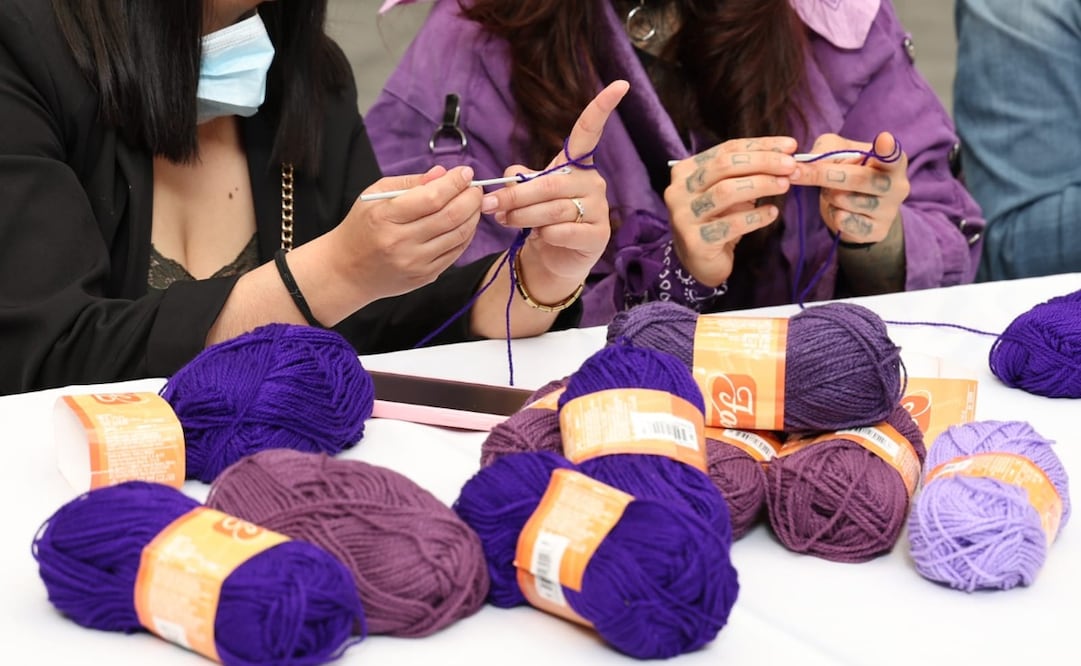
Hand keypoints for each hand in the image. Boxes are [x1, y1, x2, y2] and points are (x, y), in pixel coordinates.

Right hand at [334, 165, 481, 300]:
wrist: (347, 270)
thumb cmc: (361, 227)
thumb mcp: (374, 196)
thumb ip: (410, 183)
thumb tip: (443, 173)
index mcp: (385, 217)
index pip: (432, 198)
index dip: (455, 183)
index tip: (465, 172)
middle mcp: (401, 242)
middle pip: (451, 216)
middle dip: (471, 198)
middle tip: (475, 188)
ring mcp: (415, 262)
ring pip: (458, 235)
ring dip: (473, 216)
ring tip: (473, 203)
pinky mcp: (424, 276)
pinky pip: (455, 253)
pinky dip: (466, 235)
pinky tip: (466, 222)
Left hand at [479, 80, 629, 294]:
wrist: (553, 259)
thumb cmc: (541, 220)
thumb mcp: (528, 194)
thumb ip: (519, 179)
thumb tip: (508, 175)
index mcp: (576, 165)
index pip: (589, 132)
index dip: (602, 108)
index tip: (620, 85)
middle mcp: (592, 182)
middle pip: (550, 184)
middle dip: (515, 195)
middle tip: (490, 204)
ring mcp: (599, 209)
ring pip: (552, 209)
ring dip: (522, 216)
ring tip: (505, 220)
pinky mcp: (598, 235)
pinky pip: (562, 231)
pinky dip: (544, 235)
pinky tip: (540, 237)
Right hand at [666, 136, 796, 286]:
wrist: (700, 262)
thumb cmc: (718, 219)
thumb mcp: (727, 189)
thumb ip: (747, 171)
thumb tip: (785, 154)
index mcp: (686, 171)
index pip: (726, 150)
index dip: (760, 145)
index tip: (789, 146)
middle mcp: (679, 191)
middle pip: (724, 166)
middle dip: (762, 162)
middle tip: (790, 166)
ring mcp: (684, 216)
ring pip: (726, 191)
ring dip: (761, 185)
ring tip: (784, 186)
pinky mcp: (695, 241)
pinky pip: (731, 224)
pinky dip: (756, 217)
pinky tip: (772, 213)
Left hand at [790, 131, 909, 243]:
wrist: (858, 209)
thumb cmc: (850, 171)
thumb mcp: (840, 151)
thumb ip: (826, 148)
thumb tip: (811, 161)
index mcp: (893, 160)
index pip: (893, 155)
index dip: (887, 149)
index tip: (884, 139)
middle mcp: (897, 185)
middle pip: (858, 178)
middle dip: (824, 175)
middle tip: (797, 172)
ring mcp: (889, 210)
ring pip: (846, 201)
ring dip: (830, 195)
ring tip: (833, 192)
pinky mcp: (877, 230)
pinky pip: (845, 222)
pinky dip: (834, 214)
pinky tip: (838, 210)